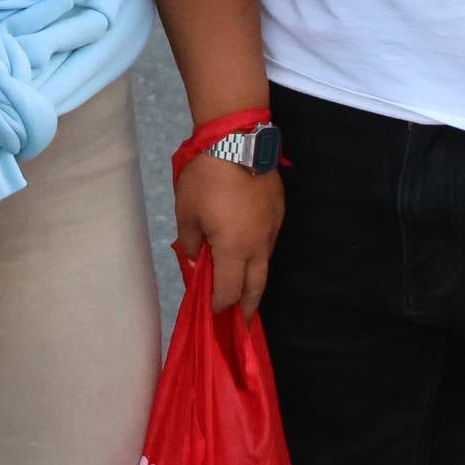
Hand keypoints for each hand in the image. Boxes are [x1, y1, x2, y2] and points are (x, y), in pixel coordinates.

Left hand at [175, 157, 282, 313]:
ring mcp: (272, 229)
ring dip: (255, 281)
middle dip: (248, 307)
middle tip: (244, 323)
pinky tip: (251, 253)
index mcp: (233, 249)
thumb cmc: (205, 177)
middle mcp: (258, 245)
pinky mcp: (278, 213)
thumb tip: (195, 260)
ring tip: (247, 291)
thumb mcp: (186, 212)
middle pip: (256, 286)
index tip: (214, 312)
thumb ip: (190, 242)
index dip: (220, 304)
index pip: (229, 290)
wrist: (237, 141)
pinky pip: (269, 243)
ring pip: (265, 264)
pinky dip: (260, 255)